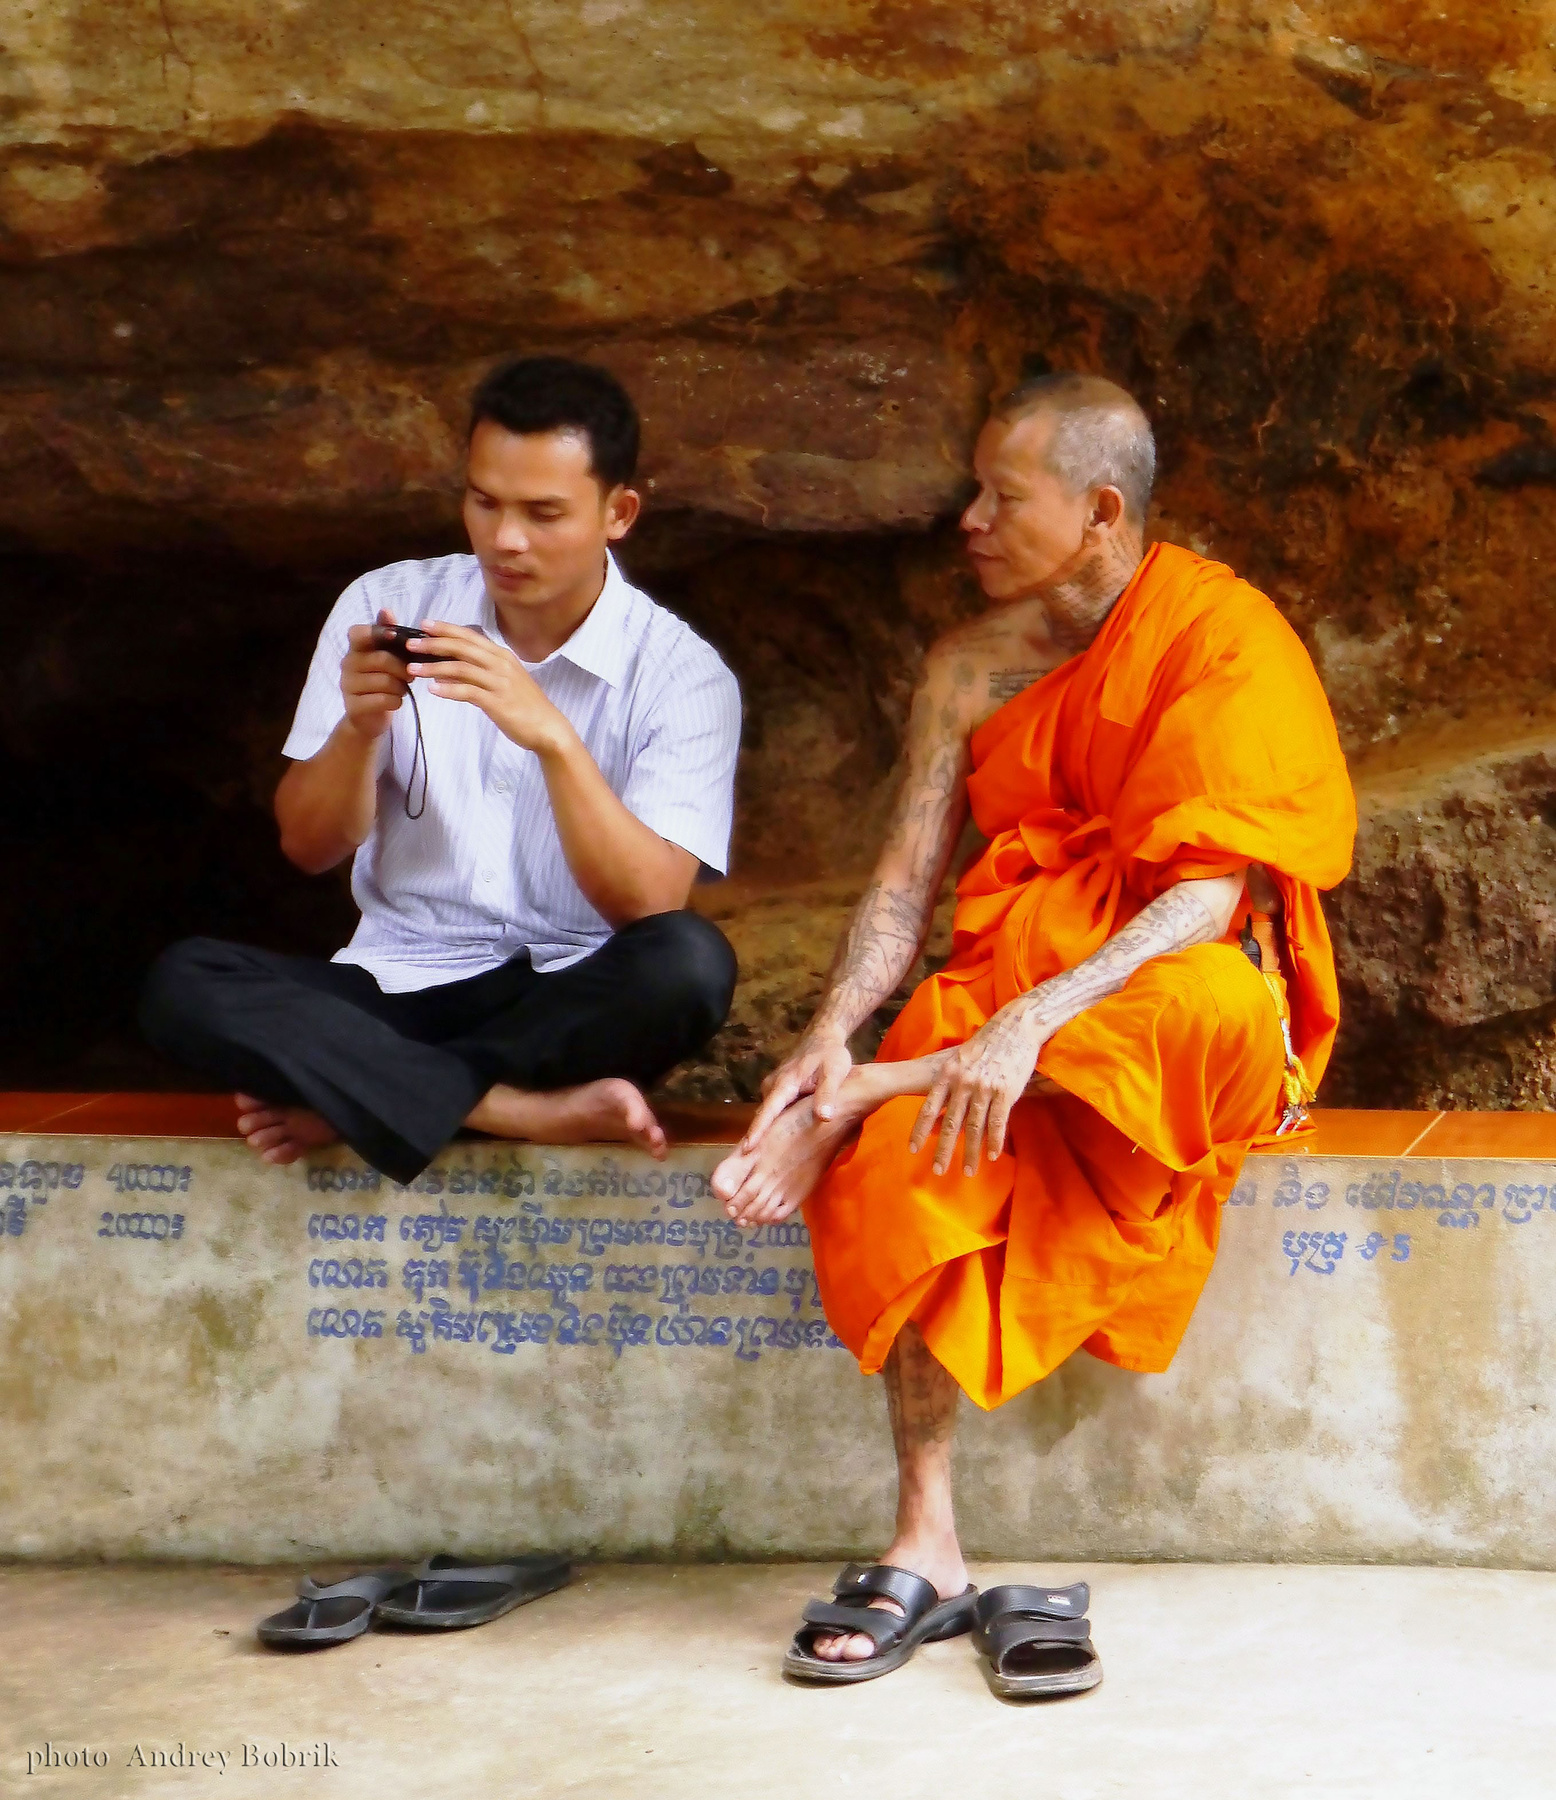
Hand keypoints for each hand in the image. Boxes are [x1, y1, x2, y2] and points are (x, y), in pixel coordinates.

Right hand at [340, 608, 409, 741]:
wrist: (369, 716)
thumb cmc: (382, 680)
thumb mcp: (386, 655)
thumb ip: (386, 633)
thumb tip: (386, 610)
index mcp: (355, 648)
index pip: (357, 633)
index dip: (377, 633)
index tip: (395, 637)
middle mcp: (347, 664)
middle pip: (382, 659)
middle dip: (403, 668)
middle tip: (411, 674)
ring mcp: (347, 686)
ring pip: (385, 681)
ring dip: (401, 686)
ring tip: (403, 688)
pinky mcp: (354, 706)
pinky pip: (383, 700)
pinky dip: (396, 701)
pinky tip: (396, 701)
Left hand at [403, 621, 569, 753]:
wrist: (547, 727)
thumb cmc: (524, 704)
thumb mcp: (504, 680)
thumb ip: (480, 671)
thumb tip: (451, 668)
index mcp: (501, 655)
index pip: (469, 635)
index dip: (445, 629)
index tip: (423, 624)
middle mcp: (500, 664)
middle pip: (461, 647)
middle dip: (433, 644)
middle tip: (410, 644)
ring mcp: (499, 682)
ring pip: (460, 668)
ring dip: (434, 667)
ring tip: (413, 669)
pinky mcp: (497, 702)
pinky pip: (467, 692)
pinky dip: (448, 690)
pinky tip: (433, 690)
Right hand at [740, 1035, 853, 1152]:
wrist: (822, 1036)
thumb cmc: (830, 1054)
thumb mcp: (835, 1072)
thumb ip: (827, 1094)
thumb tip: (823, 1118)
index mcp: (785, 1083)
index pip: (768, 1111)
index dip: (758, 1130)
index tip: (746, 1149)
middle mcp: (773, 1085)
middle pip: (763, 1116)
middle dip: (756, 1139)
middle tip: (750, 1165)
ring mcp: (772, 1087)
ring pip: (766, 1114)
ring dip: (764, 1133)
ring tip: (761, 1161)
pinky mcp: (776, 1090)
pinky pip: (771, 1110)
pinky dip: (772, 1124)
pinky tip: (776, 1143)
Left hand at [909, 998, 1050, 1175]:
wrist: (1014, 1027)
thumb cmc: (985, 1045)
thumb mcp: (960, 1061)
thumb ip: (949, 1086)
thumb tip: (939, 1113)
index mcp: (948, 1074)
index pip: (930, 1107)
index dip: (920, 1130)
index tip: (913, 1149)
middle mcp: (963, 1083)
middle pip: (950, 1124)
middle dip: (943, 1150)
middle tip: (937, 1171)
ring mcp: (985, 1088)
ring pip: (974, 1127)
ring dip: (970, 1152)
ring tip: (968, 1171)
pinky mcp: (1006, 1091)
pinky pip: (998, 1122)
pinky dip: (994, 1141)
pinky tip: (991, 1156)